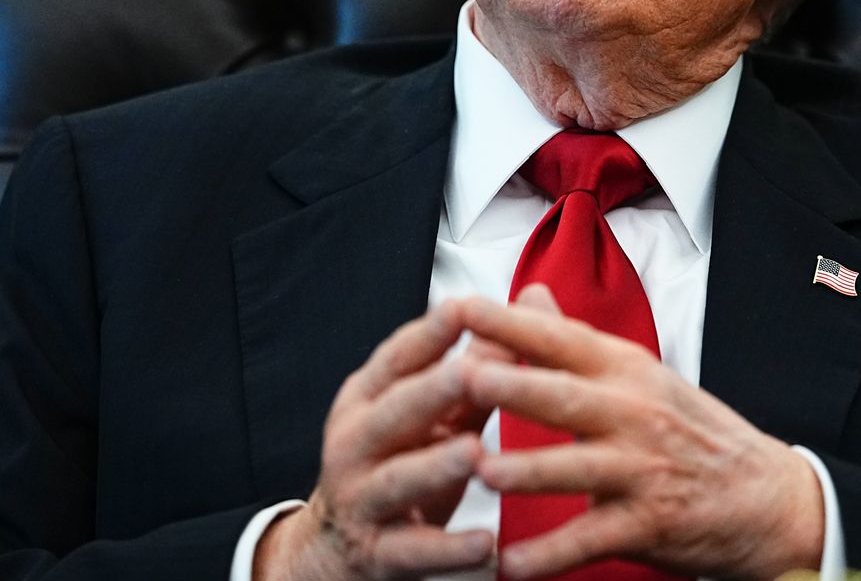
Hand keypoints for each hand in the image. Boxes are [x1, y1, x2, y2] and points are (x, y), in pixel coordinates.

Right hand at [255, 300, 499, 580]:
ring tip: (474, 452)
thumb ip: (476, 370)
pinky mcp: (378, 553)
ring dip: (434, 466)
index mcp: (367, 400)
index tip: (462, 306)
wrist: (340, 550)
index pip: (396, 360)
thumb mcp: (431, 415)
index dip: (427, 335)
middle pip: (391, 414)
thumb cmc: (399, 463)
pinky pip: (415, 551)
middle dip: (428, 392)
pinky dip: (450, 550)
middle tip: (467, 373)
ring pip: (397, 480)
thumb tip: (521, 309)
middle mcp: (355, 444)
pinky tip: (486, 545)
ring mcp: (362, 500)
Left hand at [461, 285, 824, 580]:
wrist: (766, 498)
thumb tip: (527, 293)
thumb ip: (575, 341)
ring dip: (529, 471)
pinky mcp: (649, 523)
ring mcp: (643, 470)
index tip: (462, 307)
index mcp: (626, 371)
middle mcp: (634, 413)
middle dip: (515, 386)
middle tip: (464, 376)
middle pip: (566, 397)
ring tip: (483, 471)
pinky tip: (511, 565)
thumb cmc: (693, 434)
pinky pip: (592, 540)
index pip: (562, 339)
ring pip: (577, 468)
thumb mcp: (640, 376)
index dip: (512, 322)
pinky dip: (551, 556)